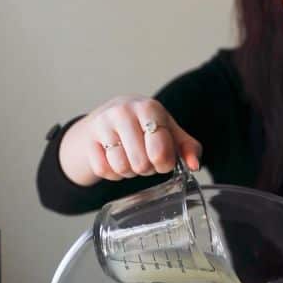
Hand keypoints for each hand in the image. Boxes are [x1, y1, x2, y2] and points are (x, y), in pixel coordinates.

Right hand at [59, 95, 203, 186]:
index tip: (163, 161)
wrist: (110, 114)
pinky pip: (103, 170)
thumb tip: (194, 166)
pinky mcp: (88, 140)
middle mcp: (123, 113)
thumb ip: (188, 147)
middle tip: (146, 160)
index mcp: (148, 108)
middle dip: (146, 169)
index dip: (164, 164)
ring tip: (131, 159)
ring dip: (129, 172)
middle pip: (140, 163)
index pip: (159, 151)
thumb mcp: (170, 131)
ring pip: (120, 168)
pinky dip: (112, 174)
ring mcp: (102, 125)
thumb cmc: (145, 125)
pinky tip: (116, 161)